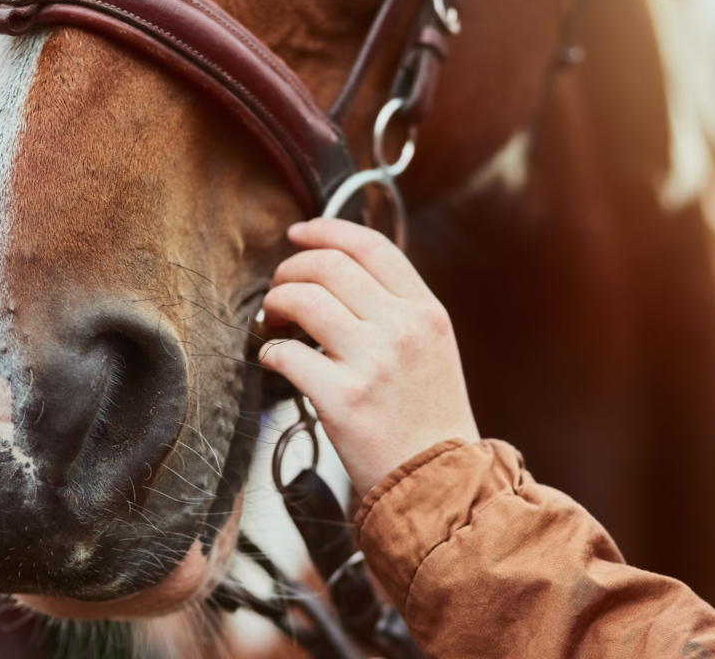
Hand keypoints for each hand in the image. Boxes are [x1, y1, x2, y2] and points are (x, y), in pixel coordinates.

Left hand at [257, 218, 479, 497]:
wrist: (443, 485)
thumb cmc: (430, 421)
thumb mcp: (432, 350)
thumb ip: (397, 310)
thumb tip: (340, 273)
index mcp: (426, 312)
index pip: (371, 246)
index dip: (326, 230)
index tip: (299, 234)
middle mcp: (403, 329)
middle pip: (329, 265)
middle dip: (290, 269)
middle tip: (279, 288)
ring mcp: (373, 363)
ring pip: (303, 300)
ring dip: (276, 304)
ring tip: (274, 321)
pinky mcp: (343, 399)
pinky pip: (287, 355)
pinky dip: (272, 353)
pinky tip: (277, 362)